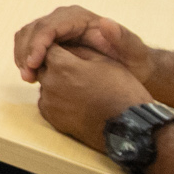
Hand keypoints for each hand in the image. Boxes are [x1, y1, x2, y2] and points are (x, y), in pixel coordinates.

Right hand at [14, 6, 154, 83]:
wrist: (130, 67)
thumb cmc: (132, 60)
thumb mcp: (133, 50)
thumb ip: (123, 38)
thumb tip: (105, 22)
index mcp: (78, 17)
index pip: (48, 26)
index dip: (37, 44)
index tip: (33, 65)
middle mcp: (63, 19)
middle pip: (32, 30)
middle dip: (26, 52)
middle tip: (27, 76)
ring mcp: (55, 29)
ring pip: (26, 36)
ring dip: (22, 55)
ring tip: (28, 77)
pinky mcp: (50, 41)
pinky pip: (29, 45)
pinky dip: (25, 58)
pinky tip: (32, 75)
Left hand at [34, 45, 153, 151]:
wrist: (129, 127)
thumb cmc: (121, 91)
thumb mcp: (105, 61)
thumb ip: (80, 50)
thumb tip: (66, 45)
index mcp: (62, 66)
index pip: (50, 48)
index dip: (60, 48)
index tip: (69, 51)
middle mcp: (50, 83)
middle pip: (43, 66)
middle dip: (55, 65)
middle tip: (76, 70)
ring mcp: (49, 103)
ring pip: (45, 85)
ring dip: (56, 83)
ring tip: (79, 88)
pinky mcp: (52, 118)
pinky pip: (48, 102)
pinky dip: (57, 99)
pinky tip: (75, 101)